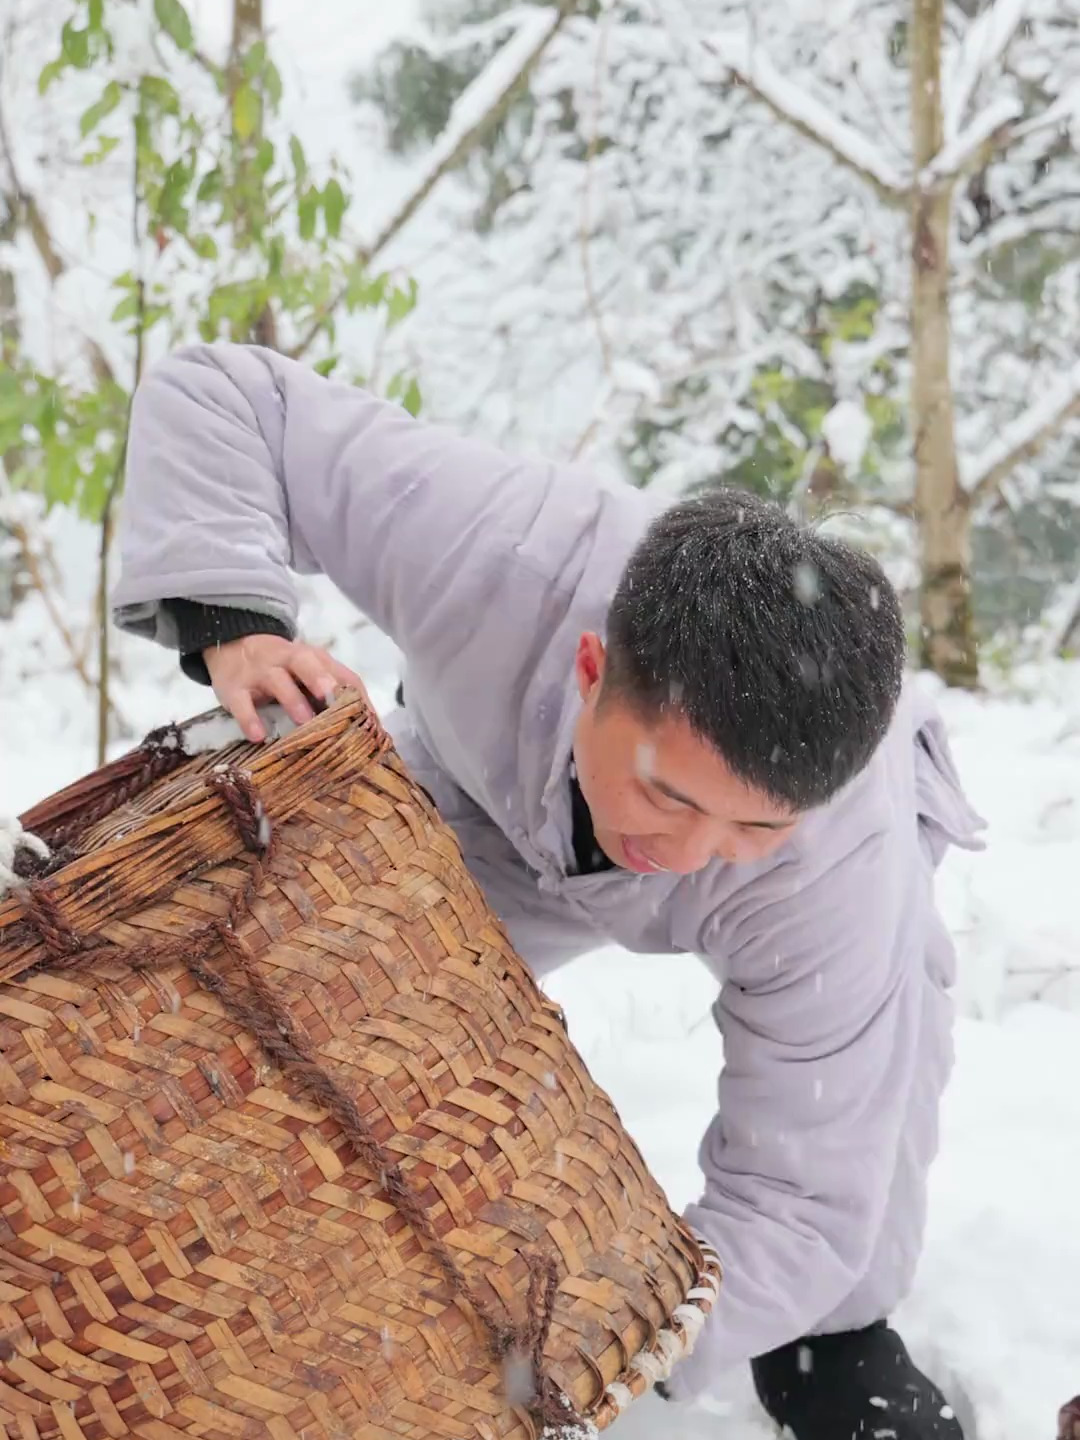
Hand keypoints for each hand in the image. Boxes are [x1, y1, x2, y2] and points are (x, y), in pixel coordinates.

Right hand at [203, 633, 369, 742]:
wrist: (231, 645)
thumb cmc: (283, 668)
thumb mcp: (308, 673)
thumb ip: (333, 693)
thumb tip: (366, 726)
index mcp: (313, 659)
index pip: (340, 674)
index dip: (356, 697)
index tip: (369, 723)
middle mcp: (287, 660)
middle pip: (305, 663)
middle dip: (320, 679)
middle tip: (333, 699)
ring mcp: (260, 672)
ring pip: (277, 680)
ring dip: (292, 700)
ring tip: (303, 721)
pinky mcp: (235, 688)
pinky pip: (241, 702)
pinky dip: (249, 718)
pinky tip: (258, 736)